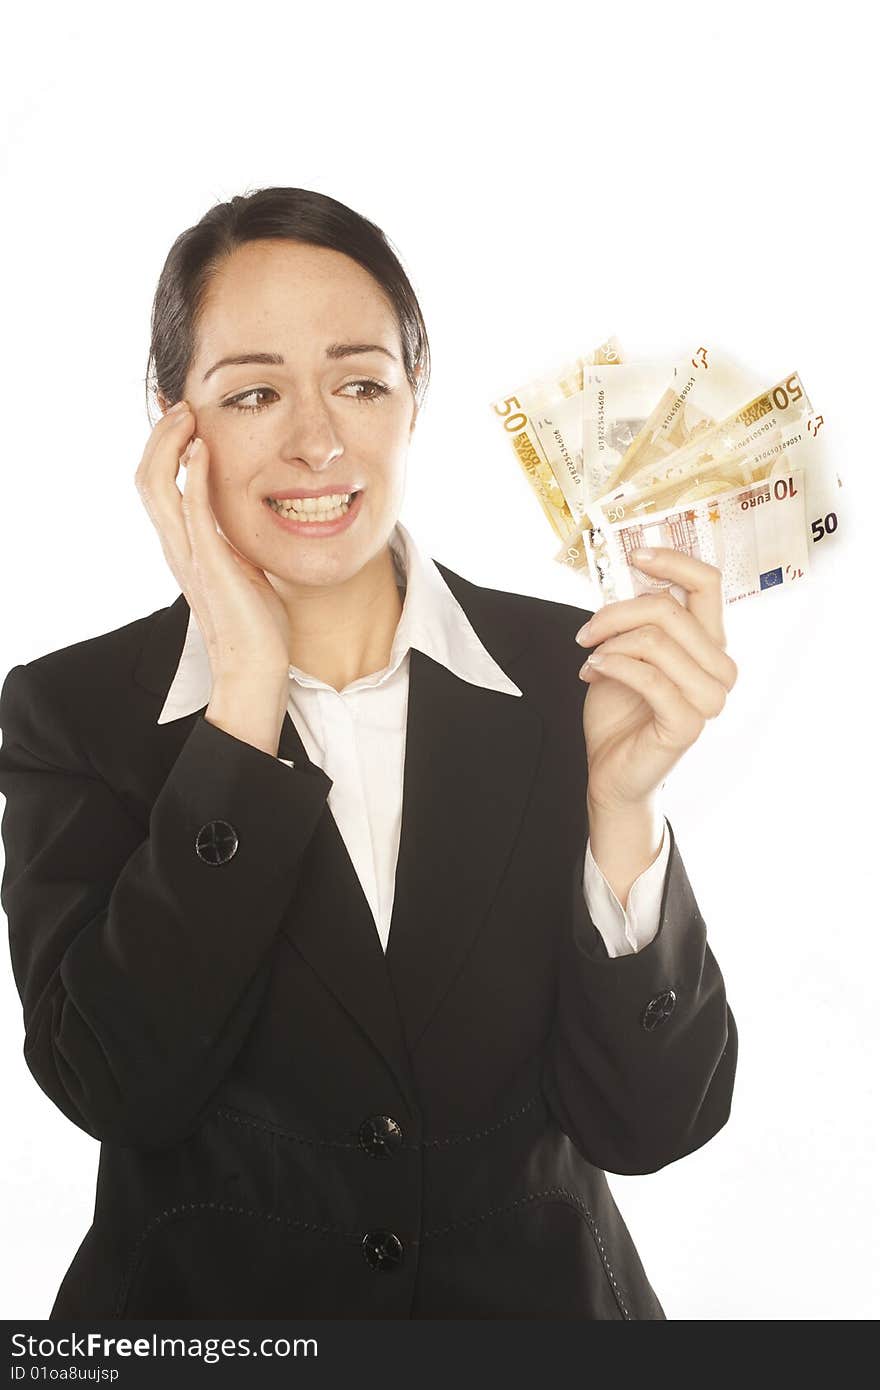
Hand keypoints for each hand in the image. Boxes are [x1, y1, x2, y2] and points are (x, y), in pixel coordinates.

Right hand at [135, 401, 290, 682]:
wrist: (256, 667)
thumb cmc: (255, 621)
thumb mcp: (241, 566)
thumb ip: (232, 538)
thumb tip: (244, 513)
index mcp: (182, 546)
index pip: (156, 485)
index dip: (164, 447)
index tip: (186, 417)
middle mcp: (177, 547)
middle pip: (146, 478)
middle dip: (160, 436)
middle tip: (184, 406)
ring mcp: (189, 555)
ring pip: (156, 488)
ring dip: (170, 445)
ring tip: (188, 416)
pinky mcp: (211, 564)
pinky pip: (192, 512)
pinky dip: (193, 476)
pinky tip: (203, 449)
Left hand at [574, 548, 737, 815]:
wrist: (612, 770)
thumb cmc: (621, 711)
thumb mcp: (627, 651)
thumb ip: (639, 619)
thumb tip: (631, 577)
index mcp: (709, 644)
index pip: (708, 583)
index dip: (673, 560)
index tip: (634, 555)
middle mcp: (719, 668)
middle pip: (669, 609)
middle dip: (616, 614)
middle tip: (586, 633)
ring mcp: (709, 698)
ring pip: (656, 640)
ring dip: (611, 644)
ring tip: (592, 660)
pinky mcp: (688, 723)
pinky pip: (648, 676)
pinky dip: (613, 666)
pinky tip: (594, 672)